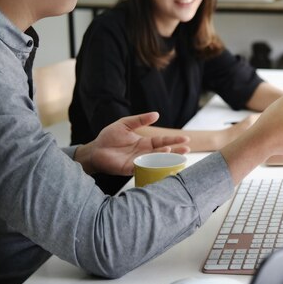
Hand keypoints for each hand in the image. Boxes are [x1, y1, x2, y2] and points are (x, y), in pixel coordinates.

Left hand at [75, 112, 189, 174]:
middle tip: (187, 150)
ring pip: (156, 161)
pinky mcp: (130, 169)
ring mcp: (138, 161)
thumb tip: (156, 114)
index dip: (174, 140)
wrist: (95, 150)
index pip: (162, 141)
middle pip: (163, 152)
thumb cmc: (109, 137)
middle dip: (176, 151)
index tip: (185, 139)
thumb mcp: (125, 124)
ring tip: (177, 156)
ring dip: (166, 160)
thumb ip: (140, 120)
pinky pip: (144, 168)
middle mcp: (144, 153)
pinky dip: (152, 167)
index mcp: (145, 142)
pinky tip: (160, 164)